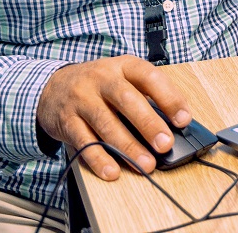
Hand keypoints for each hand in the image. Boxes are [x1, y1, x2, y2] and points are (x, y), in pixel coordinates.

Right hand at [35, 55, 190, 180]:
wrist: (54, 85)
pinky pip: (84, 141)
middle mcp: (101, 79)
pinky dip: (99, 158)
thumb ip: (146, 97)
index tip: (184, 119)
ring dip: (128, 147)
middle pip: (127, 100)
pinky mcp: (66, 120)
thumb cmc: (99, 86)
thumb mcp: (123, 79)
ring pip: (106, 123)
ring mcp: (82, 98)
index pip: (149, 76)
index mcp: (123, 66)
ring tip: (145, 165)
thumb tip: (173, 126)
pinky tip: (112, 171)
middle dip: (148, 124)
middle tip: (165, 145)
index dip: (169, 97)